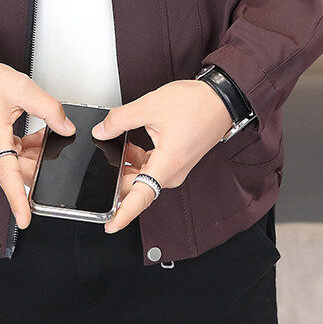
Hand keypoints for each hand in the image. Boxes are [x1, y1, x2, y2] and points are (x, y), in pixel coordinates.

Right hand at [0, 50, 74, 228]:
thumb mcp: (21, 88)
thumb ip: (49, 109)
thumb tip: (66, 129)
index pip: (9, 177)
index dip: (18, 200)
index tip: (25, 219)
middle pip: (22, 171)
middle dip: (43, 162)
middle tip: (55, 139)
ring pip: (20, 165)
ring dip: (36, 153)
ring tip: (45, 130)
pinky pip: (14, 158)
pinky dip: (28, 149)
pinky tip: (38, 135)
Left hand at [91, 80, 232, 233]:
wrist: (221, 98)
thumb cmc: (196, 104)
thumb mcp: (150, 106)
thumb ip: (120, 120)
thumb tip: (101, 131)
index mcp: (168, 164)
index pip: (141, 198)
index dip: (123, 215)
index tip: (109, 225)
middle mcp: (173, 172)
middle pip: (138, 186)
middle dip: (118, 177)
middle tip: (104, 160)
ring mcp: (176, 167)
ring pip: (144, 176)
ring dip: (129, 166)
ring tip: (118, 147)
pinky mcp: (177, 161)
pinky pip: (153, 168)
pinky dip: (139, 161)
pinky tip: (131, 146)